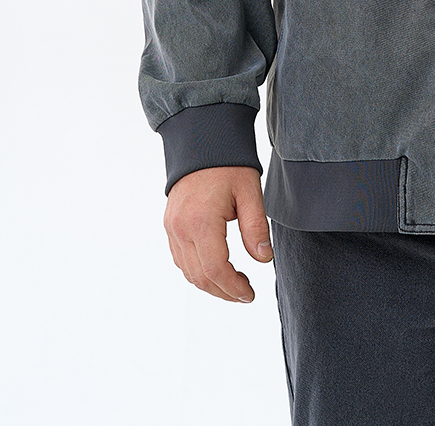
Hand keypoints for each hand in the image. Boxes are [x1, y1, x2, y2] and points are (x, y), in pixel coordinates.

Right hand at [164, 165, 271, 301]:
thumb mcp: (250, 192)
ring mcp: (172, 227)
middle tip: (245, 294)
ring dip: (210, 284)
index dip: (233, 288)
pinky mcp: (170, 224)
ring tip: (234, 284)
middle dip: (224, 291)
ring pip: (187, 271)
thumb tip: (263, 260)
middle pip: (200, 276)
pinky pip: (180, 259)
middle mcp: (181, 228)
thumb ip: (256, 227)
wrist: (202, 140)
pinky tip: (216, 269)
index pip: (215, 270)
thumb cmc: (229, 164)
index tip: (250, 295)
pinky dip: (197, 271)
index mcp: (201, 222)